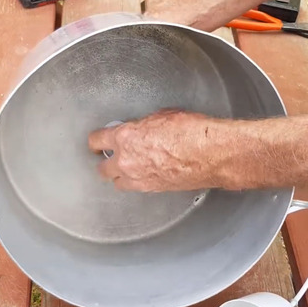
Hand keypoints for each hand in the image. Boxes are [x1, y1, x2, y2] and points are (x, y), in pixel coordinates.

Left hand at [87, 109, 229, 191]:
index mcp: (125, 137)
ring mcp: (138, 178)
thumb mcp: (163, 117)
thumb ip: (144, 126)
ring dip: (119, 176)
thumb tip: (143, 128)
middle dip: (105, 162)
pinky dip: (137, 182)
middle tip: (110, 157)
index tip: (97, 142)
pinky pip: (135, 188)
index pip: (97, 140)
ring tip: (126, 170)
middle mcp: (126, 161)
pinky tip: (144, 175)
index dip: (96, 141)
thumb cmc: (192, 132)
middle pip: (102, 168)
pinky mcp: (152, 189)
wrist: (210, 154)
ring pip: (117, 182)